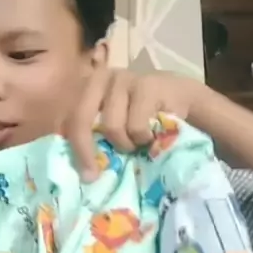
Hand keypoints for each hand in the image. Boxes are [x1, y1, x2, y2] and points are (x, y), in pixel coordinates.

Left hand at [64, 68, 201, 180]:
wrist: (184, 100)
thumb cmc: (145, 118)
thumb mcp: (116, 125)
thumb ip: (95, 137)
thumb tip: (80, 171)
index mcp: (88, 88)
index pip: (69, 118)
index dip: (71, 147)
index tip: (82, 174)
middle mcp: (101, 78)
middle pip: (80, 118)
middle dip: (85, 151)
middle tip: (93, 175)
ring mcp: (124, 79)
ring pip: (111, 126)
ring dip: (126, 144)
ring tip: (138, 144)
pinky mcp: (146, 85)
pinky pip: (136, 126)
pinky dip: (144, 138)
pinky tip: (152, 134)